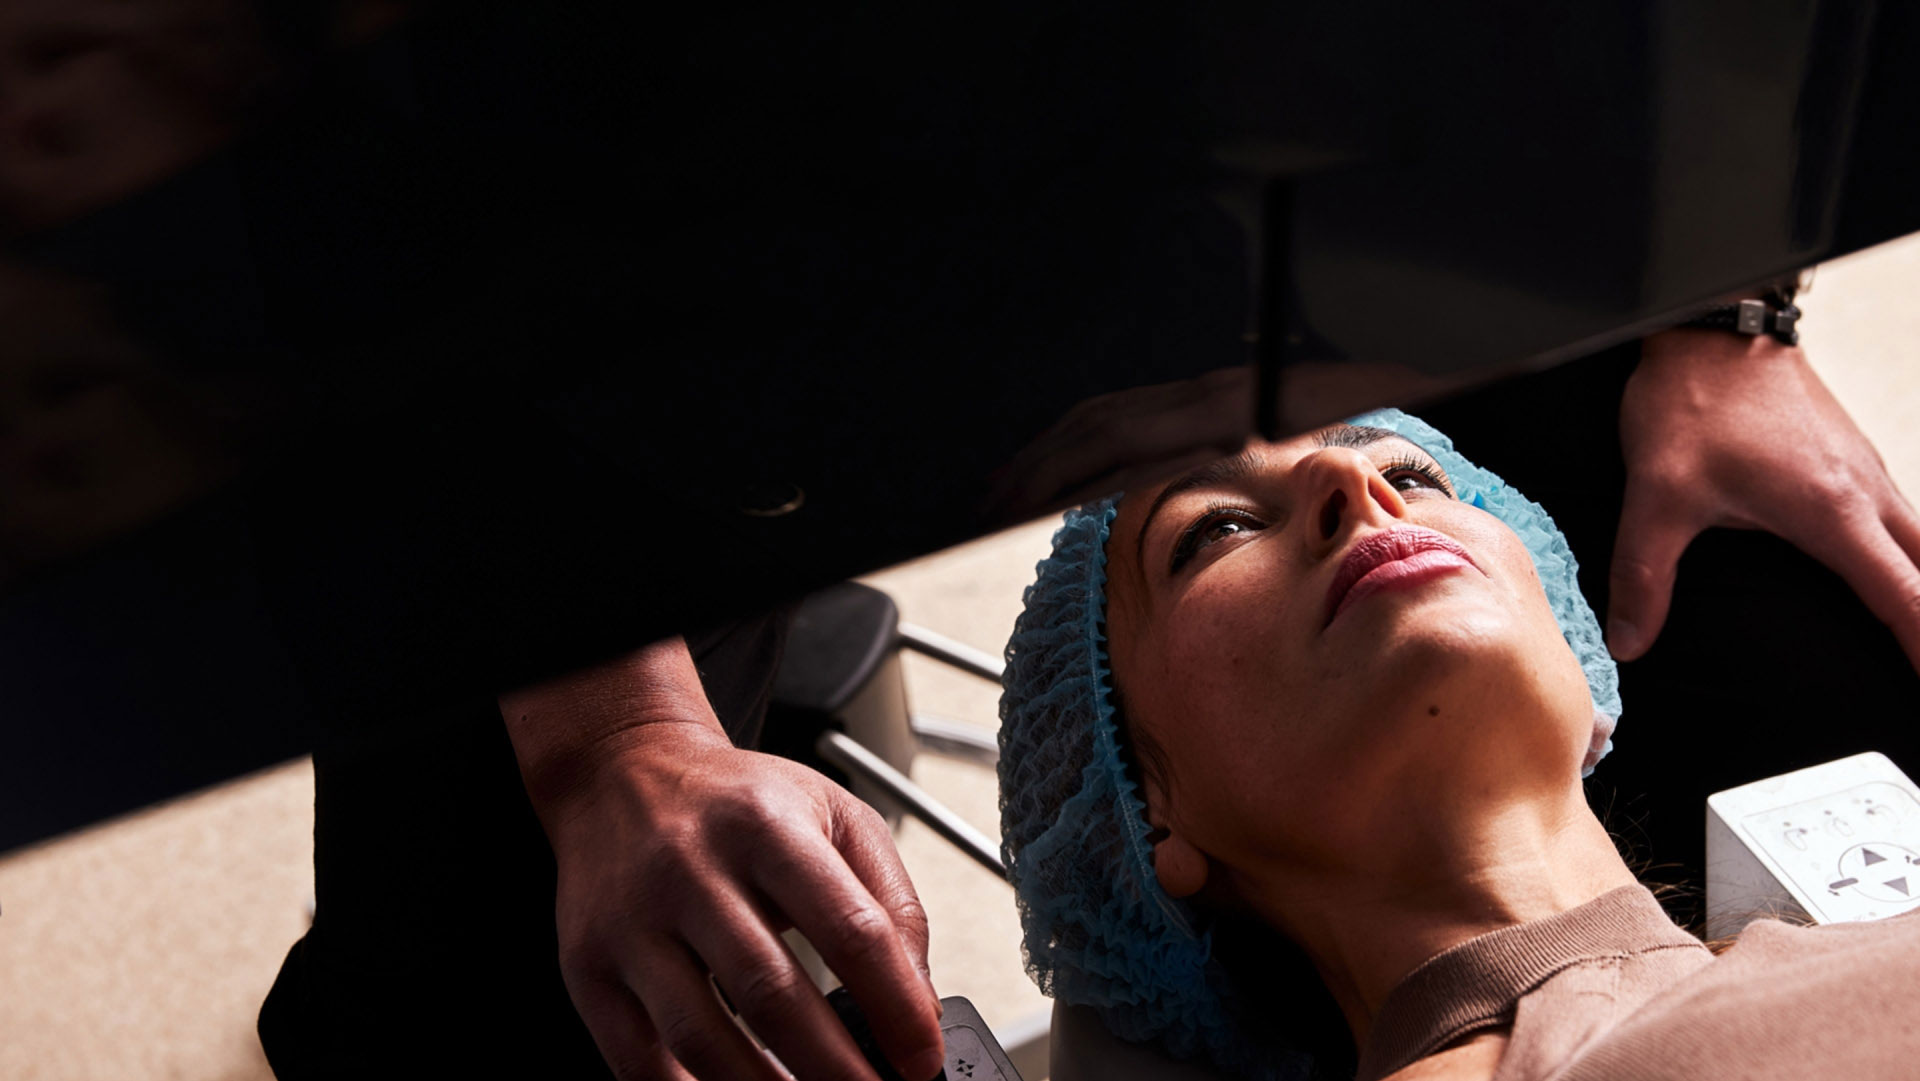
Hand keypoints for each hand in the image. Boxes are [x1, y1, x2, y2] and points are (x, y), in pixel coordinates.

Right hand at [502, 643, 943, 1080]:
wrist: (621, 771)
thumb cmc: (735, 801)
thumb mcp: (834, 813)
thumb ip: (890, 901)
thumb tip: (918, 1002)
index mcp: (767, 826)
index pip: (849, 930)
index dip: (897, 1006)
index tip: (921, 1057)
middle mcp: (692, 869)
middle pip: (771, 993)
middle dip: (835, 1069)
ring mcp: (632, 922)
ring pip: (701, 1036)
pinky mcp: (588, 967)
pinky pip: (637, 1059)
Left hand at [1608, 328, 1919, 669]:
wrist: (1709, 329)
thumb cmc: (1693, 401)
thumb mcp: (1656, 496)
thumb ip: (1643, 575)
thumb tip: (1630, 641)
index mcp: (1831, 513)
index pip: (1905, 596)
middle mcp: (1864, 491)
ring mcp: (1864, 469)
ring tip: (1913, 631)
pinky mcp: (1850, 455)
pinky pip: (1899, 515)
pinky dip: (1908, 552)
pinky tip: (1888, 570)